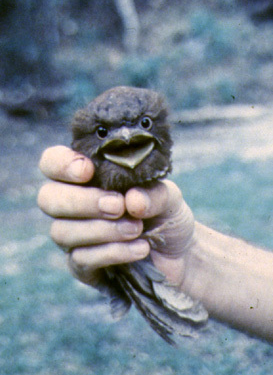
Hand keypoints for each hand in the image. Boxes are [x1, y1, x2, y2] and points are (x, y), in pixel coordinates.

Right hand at [38, 145, 194, 287]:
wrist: (179, 254)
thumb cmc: (165, 215)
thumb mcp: (168, 197)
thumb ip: (153, 193)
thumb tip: (132, 200)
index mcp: (88, 178)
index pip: (52, 162)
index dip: (61, 164)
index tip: (88, 171)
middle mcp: (73, 205)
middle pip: (48, 198)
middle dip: (82, 201)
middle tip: (118, 206)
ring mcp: (75, 237)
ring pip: (62, 231)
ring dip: (102, 229)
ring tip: (137, 228)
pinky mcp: (83, 266)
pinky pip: (81, 259)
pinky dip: (112, 252)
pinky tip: (140, 248)